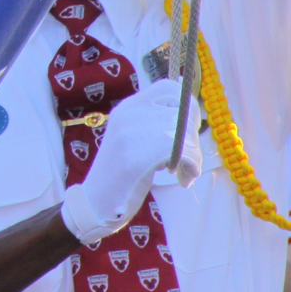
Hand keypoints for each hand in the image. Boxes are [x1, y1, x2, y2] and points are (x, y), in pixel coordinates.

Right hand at [58, 80, 196, 245]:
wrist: (96, 204)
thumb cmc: (122, 174)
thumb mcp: (135, 138)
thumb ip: (155, 121)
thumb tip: (188, 102)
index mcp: (127, 107)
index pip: (168, 87)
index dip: (187, 107)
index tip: (187, 131)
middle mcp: (128, 113)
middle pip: (182, 112)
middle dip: (193, 137)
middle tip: (188, 160)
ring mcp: (130, 133)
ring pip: (184, 133)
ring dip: (194, 156)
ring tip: (185, 173)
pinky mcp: (136, 157)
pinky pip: (182, 152)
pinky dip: (191, 167)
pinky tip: (183, 180)